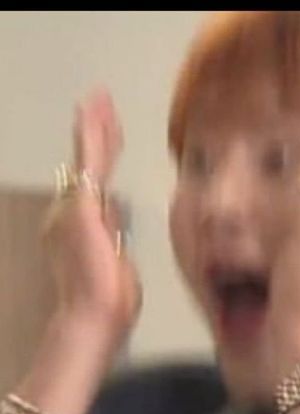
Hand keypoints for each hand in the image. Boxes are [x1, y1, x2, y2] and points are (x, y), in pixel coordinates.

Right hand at [43, 90, 140, 349]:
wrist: (94, 317)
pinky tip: (91, 111)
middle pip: (86, 162)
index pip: (93, 181)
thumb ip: (112, 242)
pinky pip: (89, 160)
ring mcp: (73, 206)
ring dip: (94, 124)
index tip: (108, 133)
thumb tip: (117, 230)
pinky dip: (90, 133)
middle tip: (99, 101)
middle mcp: (68, 212)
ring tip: (98, 96)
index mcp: (77, 227)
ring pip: (88, 156)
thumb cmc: (107, 305)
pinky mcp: (82, 203)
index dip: (101, 154)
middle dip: (95, 130)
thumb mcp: (113, 265)